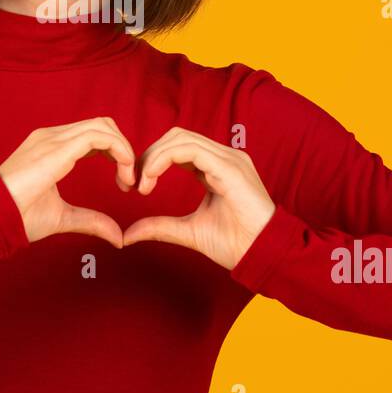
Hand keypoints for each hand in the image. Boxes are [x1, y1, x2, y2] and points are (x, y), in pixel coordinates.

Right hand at [0, 117, 135, 247]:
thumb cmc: (17, 216)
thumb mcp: (63, 217)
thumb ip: (90, 221)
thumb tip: (117, 236)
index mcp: (51, 147)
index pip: (93, 134)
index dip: (115, 153)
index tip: (124, 182)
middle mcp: (52, 136)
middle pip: (101, 125)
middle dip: (123, 148)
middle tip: (130, 180)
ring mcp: (53, 138)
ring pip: (102, 126)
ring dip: (124, 150)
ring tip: (128, 179)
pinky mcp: (57, 148)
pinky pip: (98, 136)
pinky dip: (119, 150)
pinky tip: (123, 172)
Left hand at [122, 127, 276, 269]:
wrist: (263, 256)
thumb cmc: (236, 244)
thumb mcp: (189, 231)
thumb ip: (160, 227)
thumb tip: (128, 234)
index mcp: (216, 167)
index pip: (178, 147)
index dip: (152, 159)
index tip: (134, 185)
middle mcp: (224, 157)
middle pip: (177, 136)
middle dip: (149, 154)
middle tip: (133, 181)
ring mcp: (229, 159)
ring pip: (181, 138)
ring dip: (154, 157)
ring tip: (141, 183)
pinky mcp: (231, 168)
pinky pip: (192, 151)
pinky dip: (165, 159)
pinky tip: (151, 178)